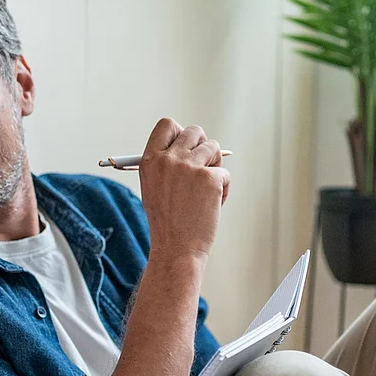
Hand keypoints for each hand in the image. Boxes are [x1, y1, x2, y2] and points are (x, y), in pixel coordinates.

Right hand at [137, 118, 229, 260]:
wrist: (176, 250)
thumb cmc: (167, 224)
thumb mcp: (154, 189)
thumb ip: (166, 165)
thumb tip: (190, 145)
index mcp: (150, 161)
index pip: (167, 125)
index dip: (180, 133)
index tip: (187, 148)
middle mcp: (168, 159)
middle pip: (194, 131)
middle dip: (203, 147)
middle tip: (203, 168)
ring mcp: (189, 167)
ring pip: (214, 147)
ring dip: (216, 165)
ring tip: (209, 189)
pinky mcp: (209, 178)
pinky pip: (225, 172)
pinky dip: (224, 187)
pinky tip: (214, 204)